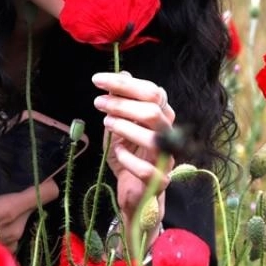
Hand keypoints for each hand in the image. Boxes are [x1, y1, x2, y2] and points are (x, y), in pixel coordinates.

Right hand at [0, 125, 59, 265]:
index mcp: (6, 214)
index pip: (45, 192)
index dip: (42, 178)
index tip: (32, 167)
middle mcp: (12, 233)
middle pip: (31, 203)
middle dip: (18, 191)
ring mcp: (4, 247)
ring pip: (20, 218)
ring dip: (8, 208)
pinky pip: (8, 234)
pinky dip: (0, 224)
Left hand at [92, 71, 173, 225]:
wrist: (134, 193)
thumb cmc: (128, 156)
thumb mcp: (119, 125)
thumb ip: (121, 101)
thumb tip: (122, 73)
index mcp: (162, 117)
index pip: (151, 92)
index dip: (124, 84)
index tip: (98, 80)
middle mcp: (168, 135)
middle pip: (153, 111)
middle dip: (122, 103)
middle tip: (99, 103)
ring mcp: (166, 158)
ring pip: (153, 137)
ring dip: (124, 127)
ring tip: (106, 124)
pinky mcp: (159, 181)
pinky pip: (146, 169)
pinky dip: (128, 158)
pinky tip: (117, 152)